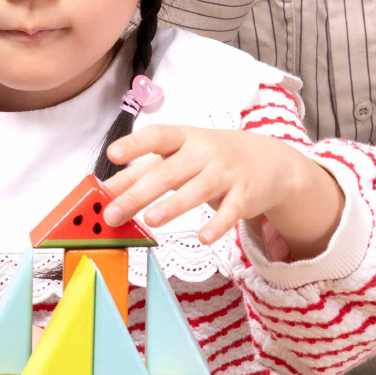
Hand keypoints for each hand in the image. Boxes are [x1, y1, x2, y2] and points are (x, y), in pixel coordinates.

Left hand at [102, 123, 343, 259]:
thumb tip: (106, 191)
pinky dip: (217, 225)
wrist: (268, 160)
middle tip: (112, 213)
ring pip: (197, 189)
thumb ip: (144, 172)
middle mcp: (205, 152)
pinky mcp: (245, 196)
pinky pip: (230, 212)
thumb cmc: (212, 158)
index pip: (158, 136)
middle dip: (139, 192)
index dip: (135, 145)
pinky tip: (203, 238)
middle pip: (169, 171)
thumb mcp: (180, 156)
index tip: (113, 155)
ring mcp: (226, 173)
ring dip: (174, 205)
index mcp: (184, 138)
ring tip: (151, 220)